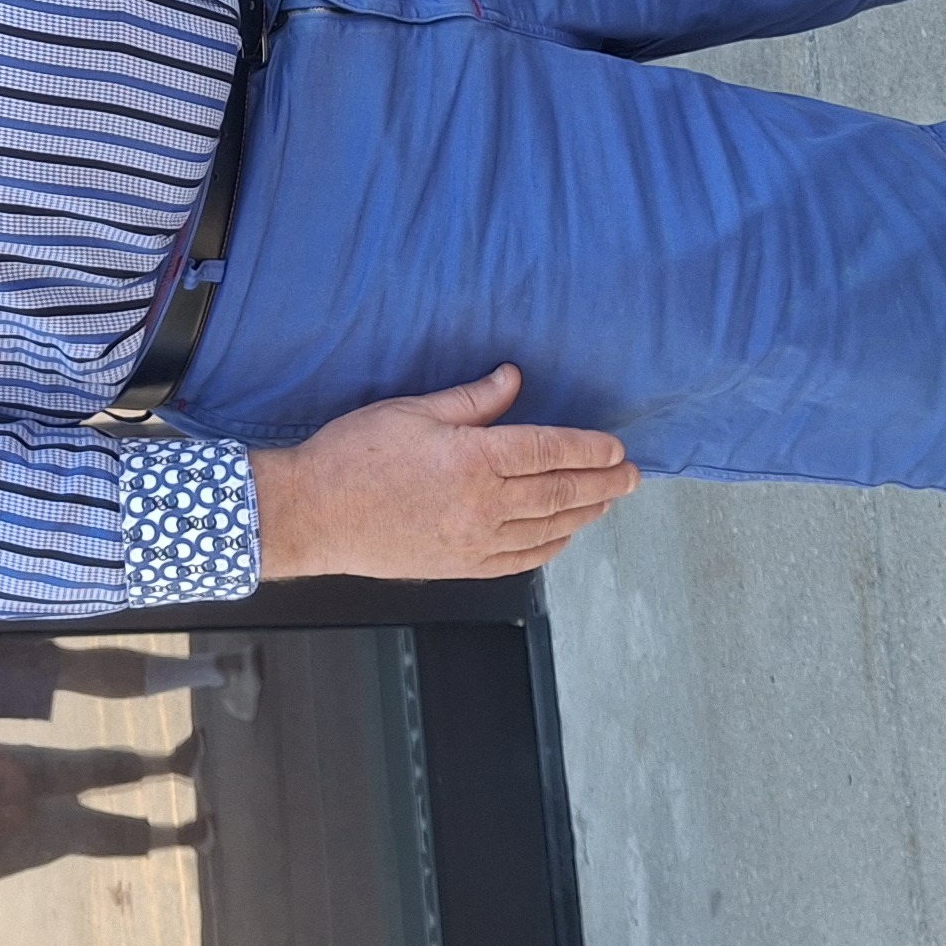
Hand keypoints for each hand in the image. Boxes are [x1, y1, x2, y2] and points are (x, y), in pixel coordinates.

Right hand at [246, 365, 634, 581]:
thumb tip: (513, 380)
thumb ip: (472, 399)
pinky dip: (551, 545)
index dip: (589, 448)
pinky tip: (564, 534)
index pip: (549, 450)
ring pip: (549, 527)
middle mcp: (483, 504)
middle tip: (632, 475)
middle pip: (560, 492)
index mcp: (473, 459)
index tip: (615, 446)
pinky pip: (522, 558)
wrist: (314, 514)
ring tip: (608, 500)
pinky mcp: (461, 566)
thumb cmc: (353, 456)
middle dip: (603, 482)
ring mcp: (475, 541)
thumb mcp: (412, 411)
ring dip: (586, 513)